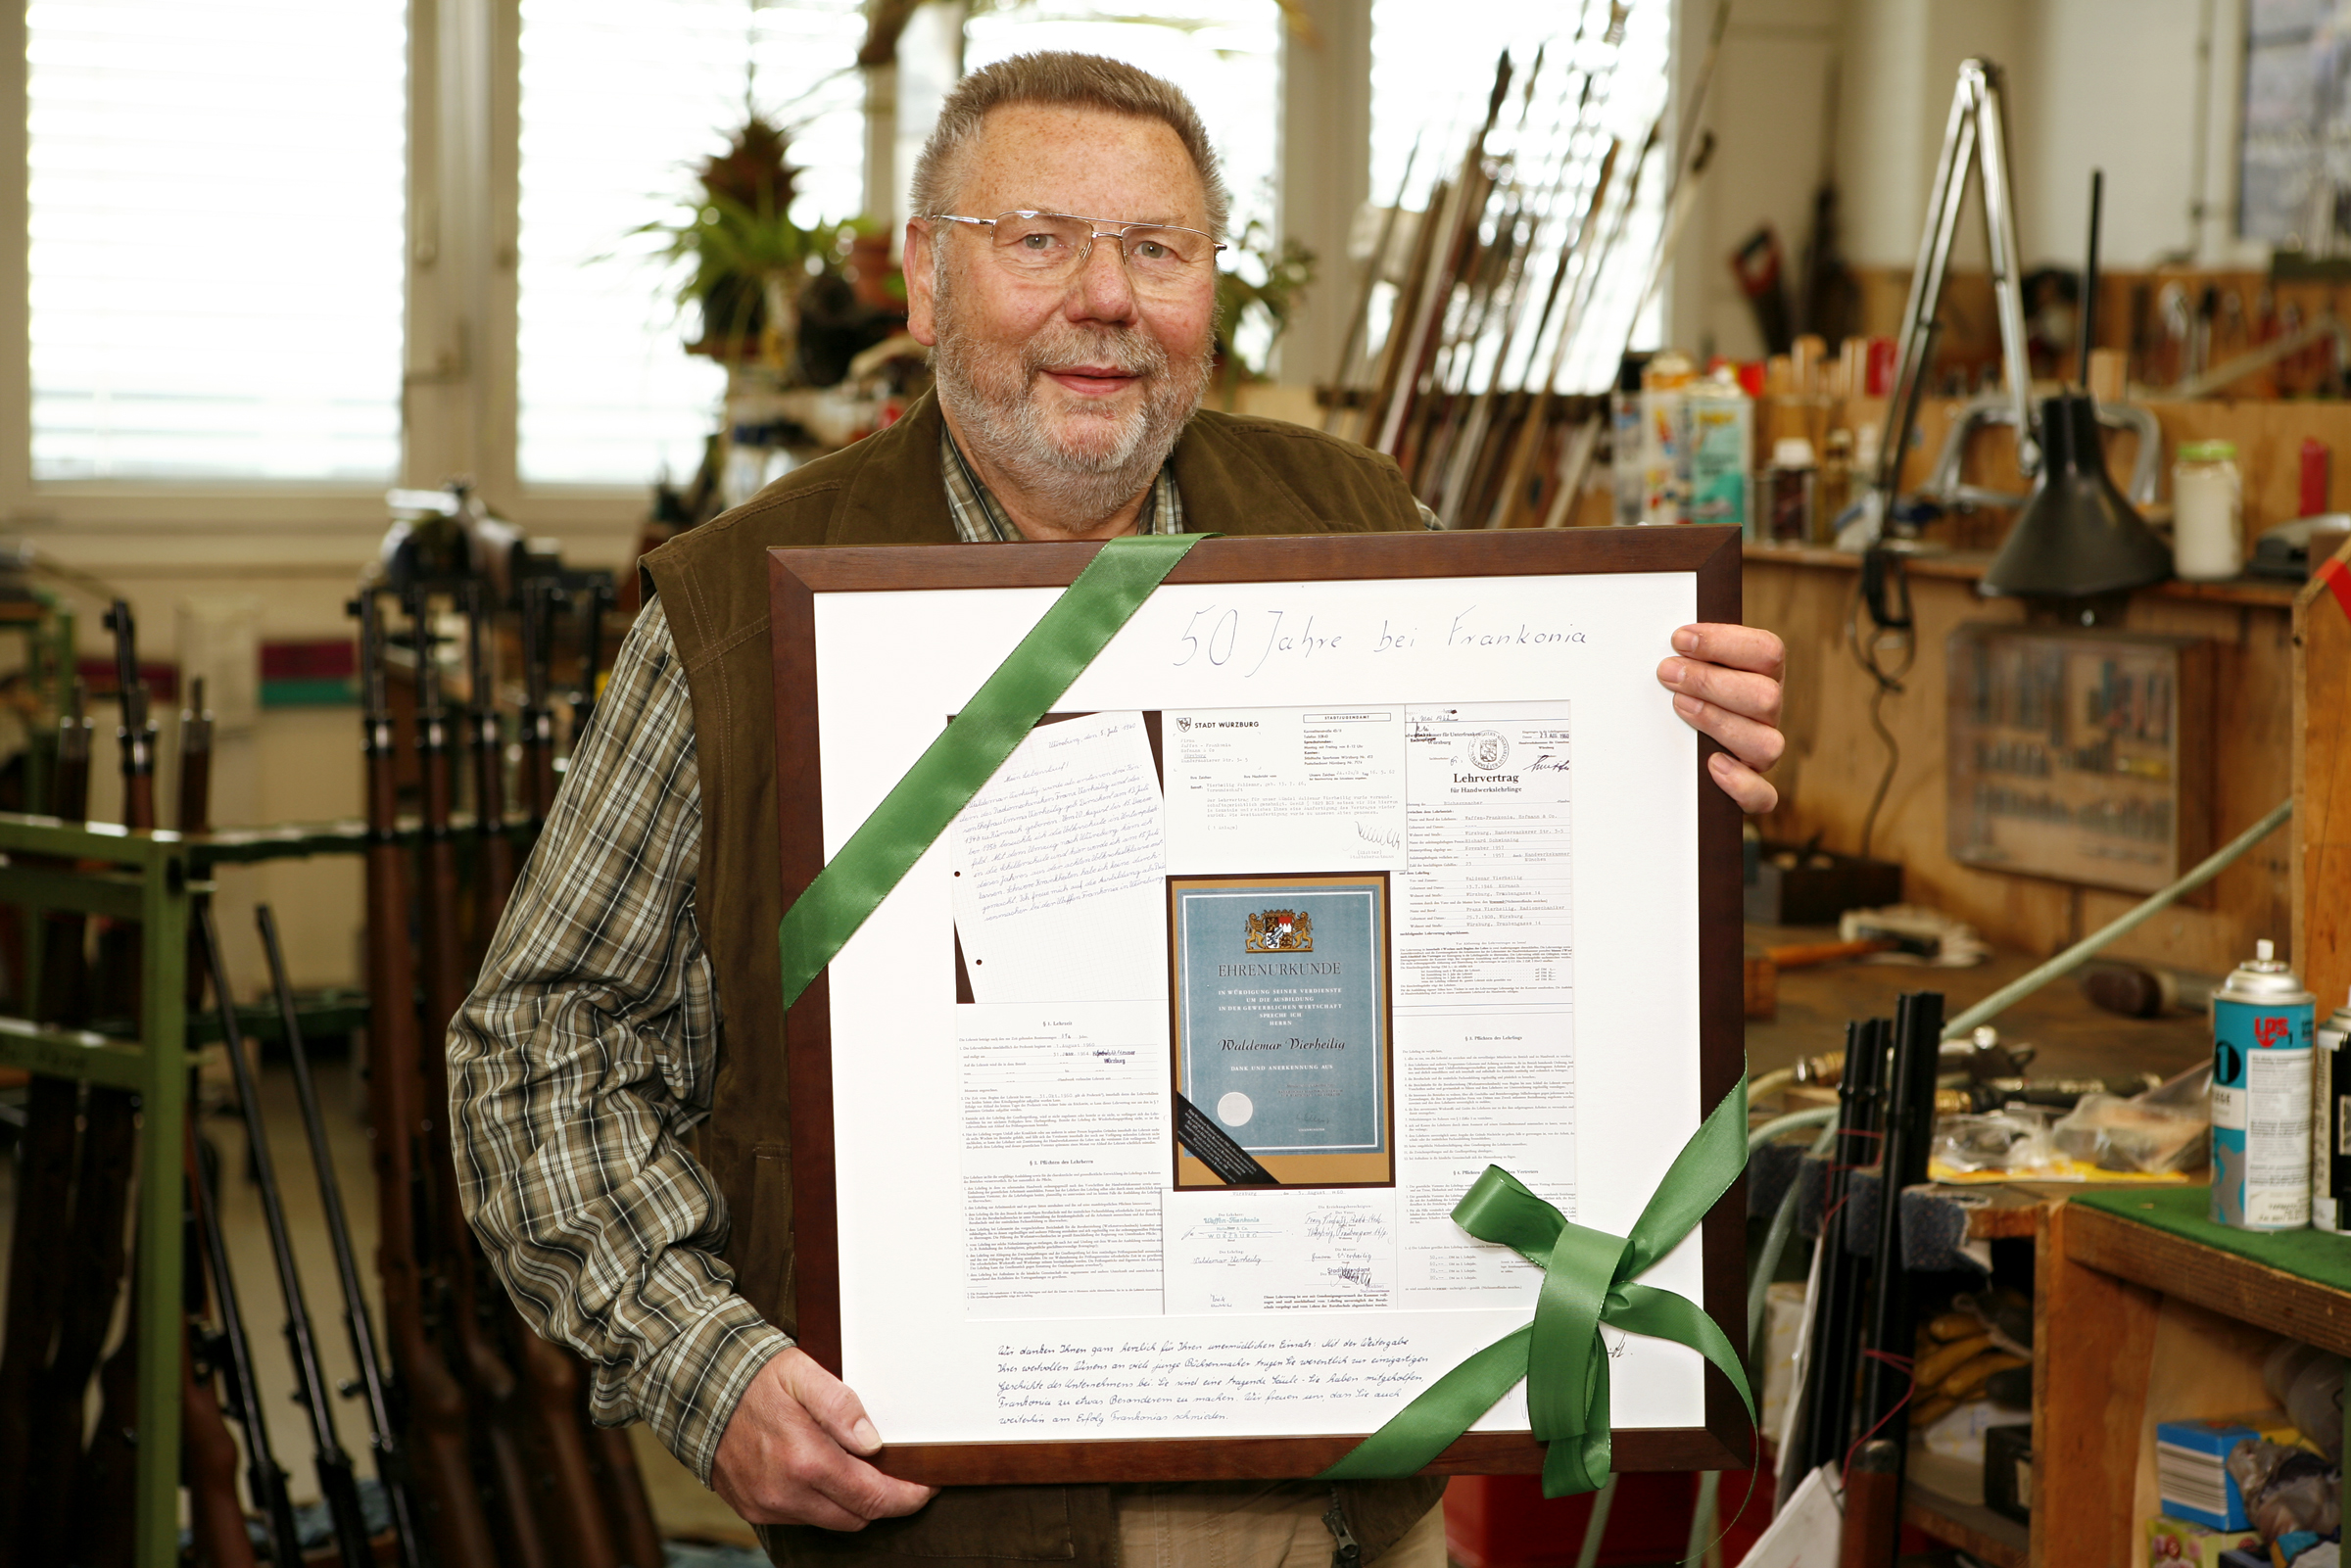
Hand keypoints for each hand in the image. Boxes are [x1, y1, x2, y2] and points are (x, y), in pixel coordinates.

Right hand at [710, 1347, 936, 1529]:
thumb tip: (874, 1443)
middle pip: (857, 1517)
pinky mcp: (753, 1508)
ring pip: (831, 1521)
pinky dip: (820, 1502)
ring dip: (851, 1503)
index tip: (925, 1486)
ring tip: (858, 1470)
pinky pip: (802, 1517)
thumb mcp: (803, 1374)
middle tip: (898, 1475)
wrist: (697, 1388)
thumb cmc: (753, 1377)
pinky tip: (821, 1474)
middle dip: (883, 1500)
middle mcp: (786, 1493)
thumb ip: (842, 1407)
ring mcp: (768, 1505)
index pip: (873, 1497)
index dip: (906, 1497)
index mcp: (805, 1460)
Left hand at [1657, 623, 1784, 813]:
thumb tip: (1665, 639)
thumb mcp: (1682, 669)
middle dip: (1711, 681)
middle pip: (1767, 696)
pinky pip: (1762, 796)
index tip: (1679, 639)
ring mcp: (1760, 753)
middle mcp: (1767, 714)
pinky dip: (1740, 783)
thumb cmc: (1675, 696)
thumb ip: (1683, 653)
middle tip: (1668, 673)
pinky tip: (1712, 765)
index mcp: (1761, 676)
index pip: (1767, 652)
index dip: (1725, 642)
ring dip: (1719, 722)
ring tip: (1680, 707)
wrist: (1665, 760)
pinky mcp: (1751, 791)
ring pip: (1767, 743)